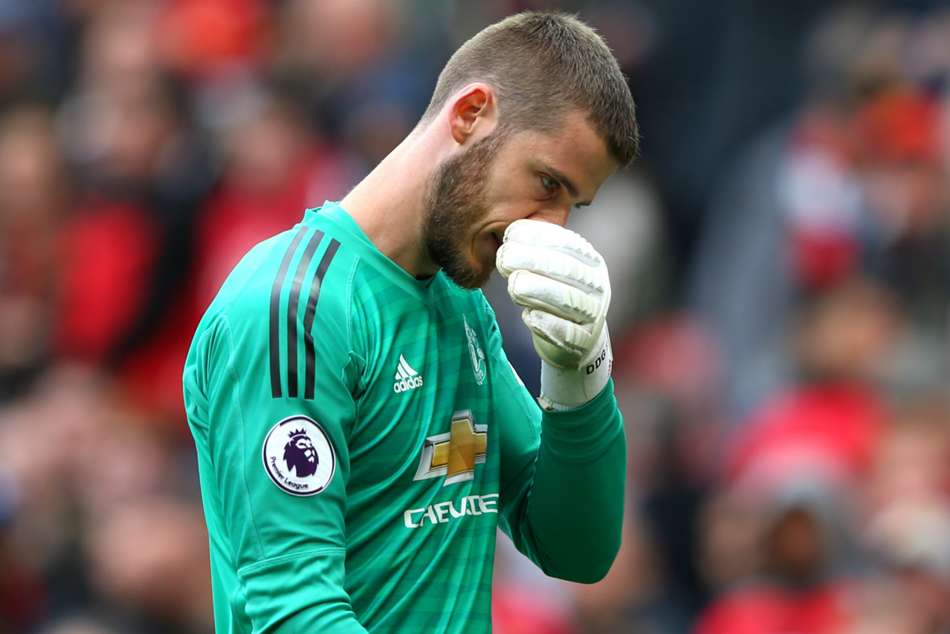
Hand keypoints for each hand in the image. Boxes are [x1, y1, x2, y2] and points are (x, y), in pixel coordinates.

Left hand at [496, 219, 612, 407]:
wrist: (577, 341)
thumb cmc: (556, 296)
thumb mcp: (551, 270)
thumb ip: (535, 254)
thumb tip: (509, 237)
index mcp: (589, 261)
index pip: (567, 243)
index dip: (539, 237)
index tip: (511, 235)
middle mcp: (596, 284)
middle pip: (567, 269)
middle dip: (533, 260)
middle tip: (504, 259)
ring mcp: (593, 313)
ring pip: (568, 299)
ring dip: (538, 290)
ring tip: (514, 286)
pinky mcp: (584, 340)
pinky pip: (568, 333)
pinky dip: (548, 324)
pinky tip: (530, 316)